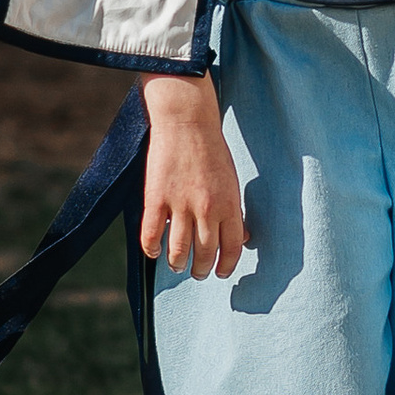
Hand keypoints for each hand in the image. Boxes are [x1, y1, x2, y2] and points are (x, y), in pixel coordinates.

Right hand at [140, 72, 247, 277]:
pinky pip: (151, 234)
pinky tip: (154, 251)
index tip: (221, 272)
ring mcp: (180, 204)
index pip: (232, 247)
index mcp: (229, 204)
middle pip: (205, 253)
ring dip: (178, 264)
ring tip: (177, 266)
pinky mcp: (156, 198)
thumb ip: (235, 210)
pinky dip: (152, 249)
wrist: (187, 121)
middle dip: (202, 269)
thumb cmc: (212, 150)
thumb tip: (242, 237)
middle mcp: (206, 208)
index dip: (227, 265)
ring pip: (179, 250)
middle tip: (198, 273)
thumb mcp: (232, 181)